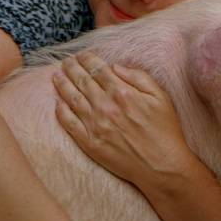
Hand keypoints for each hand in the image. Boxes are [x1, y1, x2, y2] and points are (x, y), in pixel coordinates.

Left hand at [51, 51, 196, 186]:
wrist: (161, 166)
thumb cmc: (165, 130)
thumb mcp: (160, 97)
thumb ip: (138, 77)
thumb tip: (116, 67)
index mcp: (122, 93)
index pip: (99, 70)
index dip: (88, 59)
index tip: (82, 55)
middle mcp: (105, 106)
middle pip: (82, 81)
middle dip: (72, 68)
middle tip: (65, 61)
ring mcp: (95, 126)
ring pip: (72, 99)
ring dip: (63, 85)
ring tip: (56, 76)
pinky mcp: (90, 143)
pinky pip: (70, 124)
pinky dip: (61, 111)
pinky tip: (58, 103)